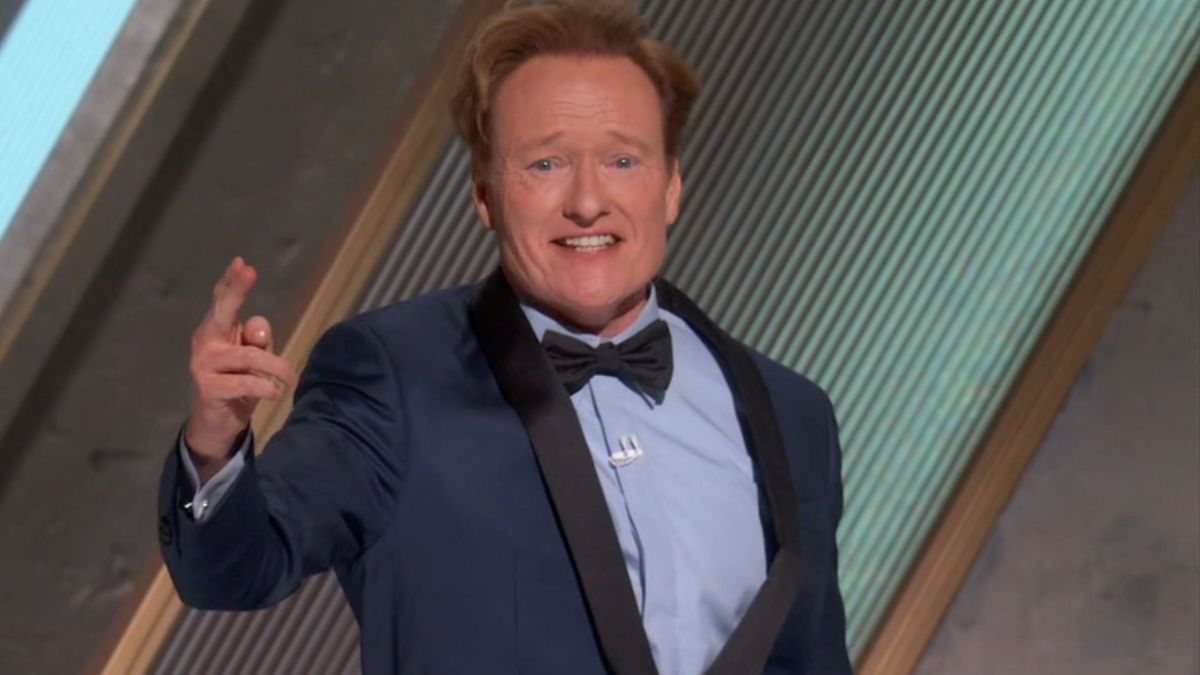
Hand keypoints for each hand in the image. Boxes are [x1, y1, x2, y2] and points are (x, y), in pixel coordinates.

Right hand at [185, 257, 295, 480]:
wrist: (217, 423)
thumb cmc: (238, 384)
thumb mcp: (253, 360)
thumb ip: (258, 342)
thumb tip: (260, 330)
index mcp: (216, 331)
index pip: (222, 302)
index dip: (231, 283)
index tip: (242, 263)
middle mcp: (205, 342)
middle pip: (222, 312)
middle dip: (236, 291)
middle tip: (249, 271)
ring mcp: (203, 365)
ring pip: (250, 356)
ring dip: (277, 367)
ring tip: (290, 378)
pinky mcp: (208, 388)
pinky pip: (246, 382)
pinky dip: (267, 387)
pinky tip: (275, 393)